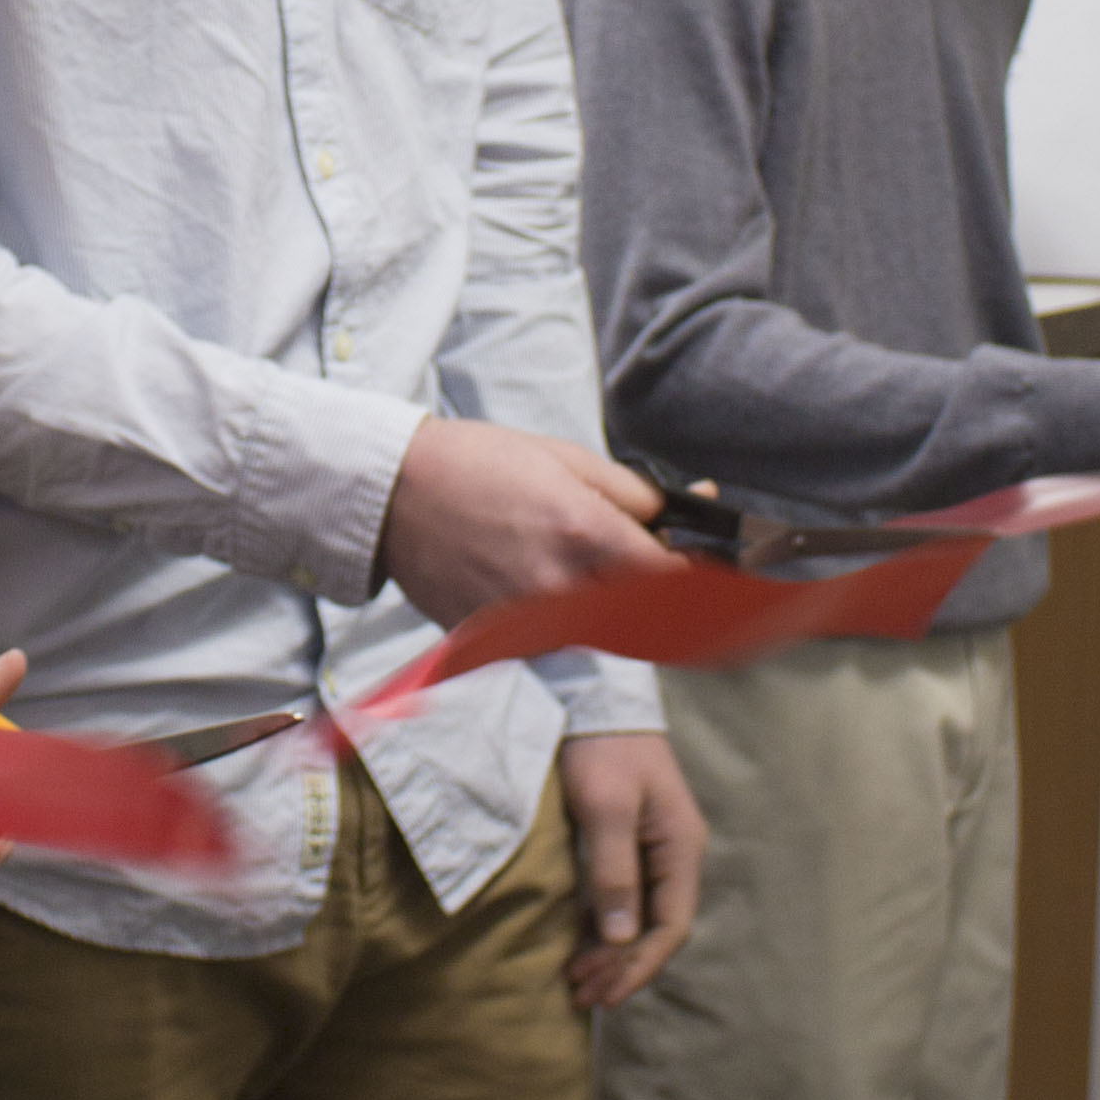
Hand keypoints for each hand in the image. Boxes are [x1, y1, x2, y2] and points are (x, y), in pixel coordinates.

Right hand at [373, 418, 684, 629]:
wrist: (393, 493)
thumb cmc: (477, 462)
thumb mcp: (566, 457)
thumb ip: (631, 494)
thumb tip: (676, 517)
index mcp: (583, 533)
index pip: (673, 578)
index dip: (697, 573)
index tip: (706, 566)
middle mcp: (560, 588)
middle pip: (644, 615)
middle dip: (657, 594)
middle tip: (653, 564)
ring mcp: (527, 622)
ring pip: (598, 631)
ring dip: (607, 606)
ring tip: (571, 560)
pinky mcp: (498, 641)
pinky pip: (551, 638)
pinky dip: (559, 615)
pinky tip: (532, 574)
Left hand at [559, 731, 705, 1009]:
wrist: (591, 696)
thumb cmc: (601, 749)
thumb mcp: (606, 808)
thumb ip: (615, 870)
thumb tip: (620, 937)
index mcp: (681, 847)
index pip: (670, 926)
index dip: (638, 965)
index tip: (603, 991)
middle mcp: (675, 854)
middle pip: (657, 928)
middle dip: (622, 967)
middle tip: (581, 994)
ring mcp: (654, 848)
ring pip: (641, 917)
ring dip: (612, 953)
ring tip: (578, 982)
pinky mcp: (630, 842)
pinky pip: (626, 898)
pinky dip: (605, 928)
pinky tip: (581, 945)